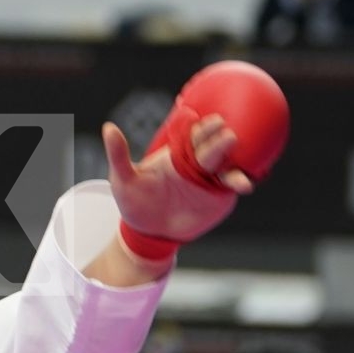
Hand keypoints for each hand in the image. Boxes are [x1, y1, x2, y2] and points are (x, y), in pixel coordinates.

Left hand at [103, 115, 252, 245]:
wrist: (148, 231)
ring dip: (236, 163)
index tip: (212, 121)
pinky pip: (233, 186)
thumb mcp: (123, 178)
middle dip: (221, 142)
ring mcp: (211, 179)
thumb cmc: (134, 201)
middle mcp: (198, 163)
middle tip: (229, 135)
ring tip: (238, 163)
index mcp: (178, 154)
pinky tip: (244, 185)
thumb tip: (108, 128)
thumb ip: (119, 154)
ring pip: (228, 166)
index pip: (193, 136)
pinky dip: (240, 182)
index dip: (203, 129)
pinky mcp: (219, 196)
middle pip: (213, 149)